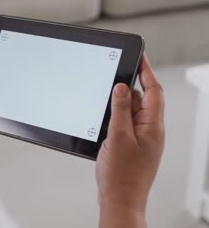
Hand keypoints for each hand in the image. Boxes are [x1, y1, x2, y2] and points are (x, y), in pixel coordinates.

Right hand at [96, 54, 164, 227]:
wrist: (119, 199)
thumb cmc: (122, 176)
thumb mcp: (118, 136)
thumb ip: (120, 110)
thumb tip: (122, 88)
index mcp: (153, 127)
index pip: (153, 91)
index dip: (146, 71)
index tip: (139, 56)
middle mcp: (149, 131)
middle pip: (139, 100)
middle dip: (125, 90)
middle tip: (109, 80)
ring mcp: (139, 139)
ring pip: (128, 113)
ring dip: (116, 107)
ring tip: (102, 108)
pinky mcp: (129, 146)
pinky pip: (122, 125)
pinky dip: (112, 120)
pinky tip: (102, 124)